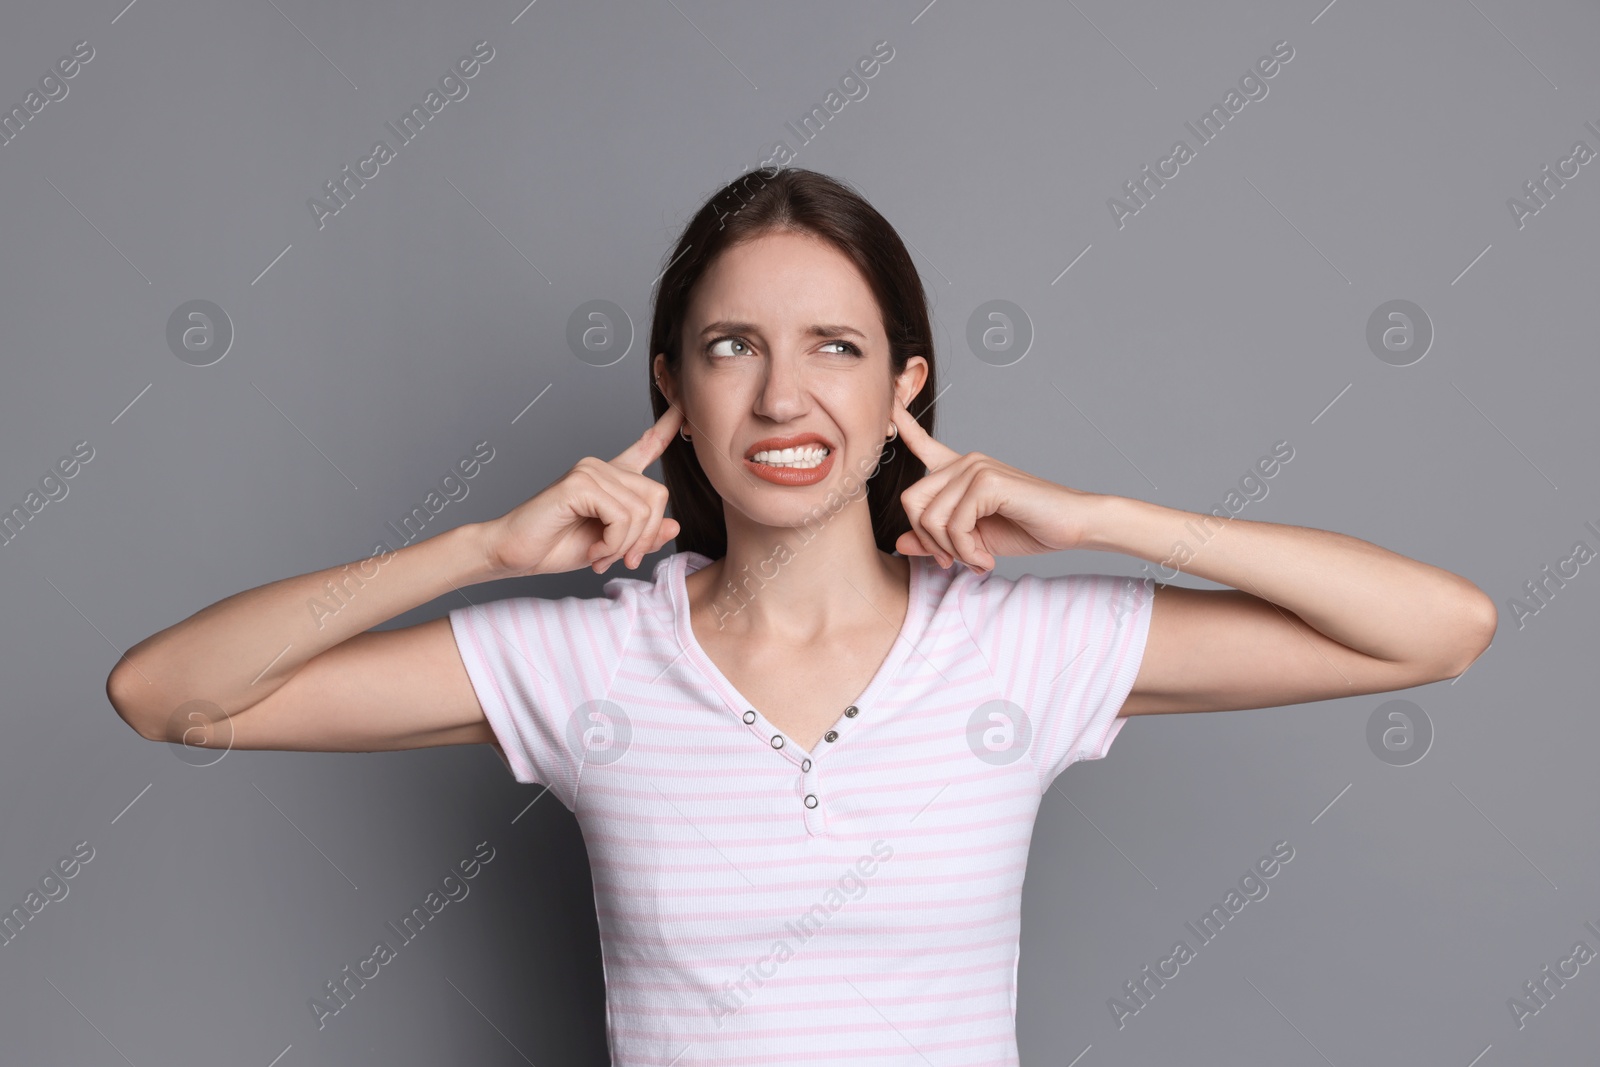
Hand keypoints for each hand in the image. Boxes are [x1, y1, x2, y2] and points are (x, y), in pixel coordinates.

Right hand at [482, 405, 683, 577]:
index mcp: (613, 479)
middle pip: (657, 496)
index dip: (669, 426)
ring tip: (601, 556)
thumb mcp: (611, 547)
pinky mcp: (579, 483)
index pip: (648, 445)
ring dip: (625, 546)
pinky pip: (621, 517)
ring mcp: (590, 471)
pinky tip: (594, 550)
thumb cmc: (555, 546)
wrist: (514, 553)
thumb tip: (674, 524)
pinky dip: (612, 543)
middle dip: (645, 537)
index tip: (684, 404)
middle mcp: (602, 468)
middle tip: (623, 560)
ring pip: (640, 511)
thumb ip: (642, 536)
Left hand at [889, 397, 1099, 572]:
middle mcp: (965, 463)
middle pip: (912, 500)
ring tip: (977, 560)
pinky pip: (954, 524)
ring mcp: (976, 468)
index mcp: (960, 471)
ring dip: (952, 550)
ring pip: (931, 517)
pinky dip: (967, 550)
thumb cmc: (1028, 528)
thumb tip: (900, 544)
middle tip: (955, 560)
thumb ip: (937, 541)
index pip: (922, 444)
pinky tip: (986, 558)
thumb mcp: (972, 541)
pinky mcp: (987, 480)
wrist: (1074, 525)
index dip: (901, 425)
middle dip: (928, 539)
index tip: (886, 406)